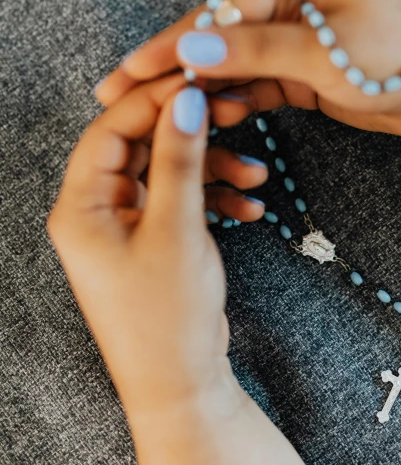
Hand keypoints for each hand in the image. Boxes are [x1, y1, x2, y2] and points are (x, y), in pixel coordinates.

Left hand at [47, 76, 267, 413]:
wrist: (183, 385)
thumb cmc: (166, 318)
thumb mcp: (176, 230)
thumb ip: (180, 159)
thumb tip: (186, 98)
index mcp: (81, 207)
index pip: (113, 129)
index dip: (157, 99)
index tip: (202, 80)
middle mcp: (97, 211)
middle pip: (143, 144)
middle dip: (193, 131)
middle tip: (235, 110)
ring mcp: (126, 225)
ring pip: (169, 171)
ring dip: (213, 167)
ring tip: (255, 175)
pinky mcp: (154, 239)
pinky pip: (182, 199)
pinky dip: (215, 197)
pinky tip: (249, 207)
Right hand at [95, 0, 400, 191]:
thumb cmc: (398, 55)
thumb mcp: (323, 51)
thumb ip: (255, 49)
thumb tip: (190, 43)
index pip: (217, 11)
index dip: (171, 43)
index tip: (132, 70)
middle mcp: (289, 4)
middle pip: (217, 36)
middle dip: (173, 66)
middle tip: (123, 93)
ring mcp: (294, 40)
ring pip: (234, 65)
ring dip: (200, 88)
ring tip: (156, 112)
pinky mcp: (303, 73)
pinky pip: (257, 86)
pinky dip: (235, 102)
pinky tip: (208, 117)